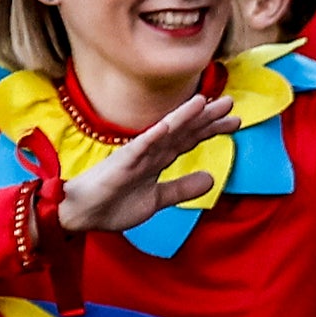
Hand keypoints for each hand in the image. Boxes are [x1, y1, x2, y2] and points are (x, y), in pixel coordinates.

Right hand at [59, 93, 230, 234]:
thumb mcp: (157, 199)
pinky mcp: (121, 163)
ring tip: (203, 102)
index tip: (235, 120)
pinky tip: (167, 124)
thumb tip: (211, 179)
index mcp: (158, 159)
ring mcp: (135, 155)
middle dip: (206, 117)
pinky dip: (153, 136)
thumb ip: (182, 188)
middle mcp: (150, 152)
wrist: (80, 214)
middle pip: (183, 130)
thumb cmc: (113, 204)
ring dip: (184, 117)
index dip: (211, 129)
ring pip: (165, 132)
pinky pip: (138, 148)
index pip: (190, 139)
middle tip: (231, 102)